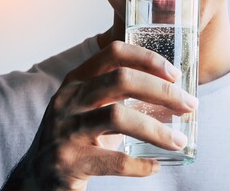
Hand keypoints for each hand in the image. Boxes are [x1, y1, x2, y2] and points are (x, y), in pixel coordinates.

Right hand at [1, 41, 197, 190]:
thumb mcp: (94, 109)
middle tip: (190, 105)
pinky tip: (153, 166)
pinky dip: (140, 164)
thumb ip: (124, 98)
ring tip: (179, 142)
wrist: (39, 176)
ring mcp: (65, 129)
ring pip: (118, 116)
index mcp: (78, 81)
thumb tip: (174, 99)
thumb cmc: (78, 137)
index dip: (148, 58)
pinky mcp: (68, 161)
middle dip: (163, 92)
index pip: (114, 53)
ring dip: (157, 130)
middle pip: (122, 80)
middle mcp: (69, 99)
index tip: (175, 74)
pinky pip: (114, 160)